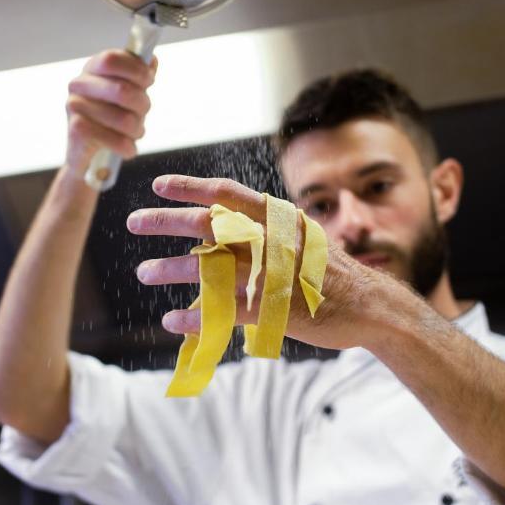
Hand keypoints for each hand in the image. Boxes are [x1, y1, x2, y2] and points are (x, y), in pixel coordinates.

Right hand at [65, 50, 156, 171]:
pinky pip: (116, 140)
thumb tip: (151, 59)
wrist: (87, 153)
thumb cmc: (111, 118)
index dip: (136, 70)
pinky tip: (126, 148)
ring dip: (137, 129)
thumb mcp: (128, 92)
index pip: (112, 59)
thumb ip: (139, 74)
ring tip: (134, 133)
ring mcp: (74, 106)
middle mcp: (78, 84)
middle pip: (122, 90)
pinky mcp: (76, 131)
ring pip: (124, 119)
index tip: (149, 81)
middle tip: (144, 112)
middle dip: (142, 105)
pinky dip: (128, 147)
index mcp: (92, 68)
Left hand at [126, 175, 382, 351]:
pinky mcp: (274, 309)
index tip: (158, 184)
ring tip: (144, 272)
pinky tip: (173, 319)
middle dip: (166, 221)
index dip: (190, 187)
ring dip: (172, 268)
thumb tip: (221, 226)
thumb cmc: (330, 271)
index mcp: (278, 217)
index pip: (226, 193)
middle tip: (134, 222)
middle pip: (209, 223)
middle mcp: (272, 238)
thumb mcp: (301, 237)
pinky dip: (196, 316)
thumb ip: (264, 230)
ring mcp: (272, 273)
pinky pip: (224, 311)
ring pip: (210, 266)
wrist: (371, 306)